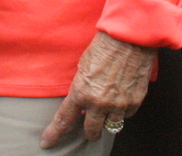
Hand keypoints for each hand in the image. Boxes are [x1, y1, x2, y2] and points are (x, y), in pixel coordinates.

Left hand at [39, 31, 155, 146]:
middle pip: (91, 131)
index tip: (47, 142)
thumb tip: (84, 104)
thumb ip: (82, 88)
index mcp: (81, 92)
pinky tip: (122, 98)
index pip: (64, 119)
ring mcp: (118, 104)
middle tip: (90, 130)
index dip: (54, 133)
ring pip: (111, 126)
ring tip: (109, 111)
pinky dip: (123, 110)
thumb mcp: (84, 67)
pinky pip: (127, 115)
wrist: (128, 38)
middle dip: (89, 132)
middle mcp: (99, 102)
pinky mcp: (134, 101)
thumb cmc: (104, 47)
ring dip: (108, 121)